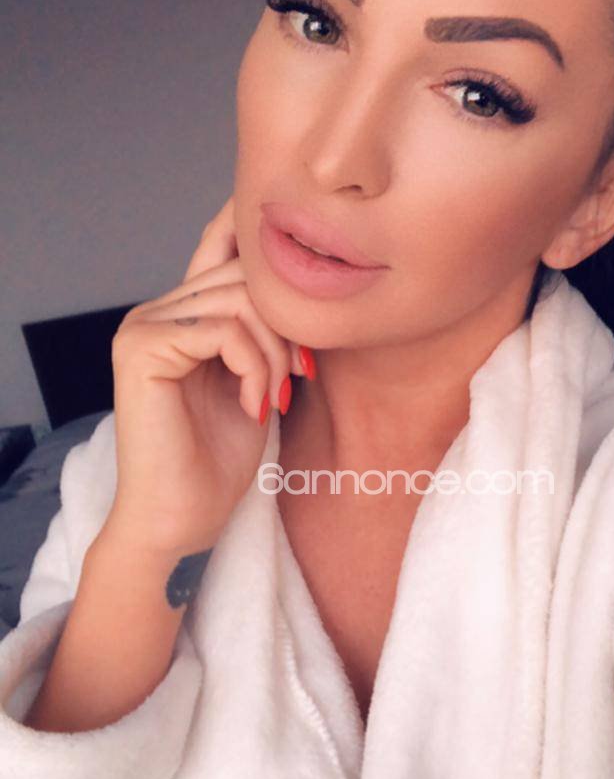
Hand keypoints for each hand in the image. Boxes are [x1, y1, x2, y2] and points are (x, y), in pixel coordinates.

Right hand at [105, 194, 311, 556]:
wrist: (180, 521)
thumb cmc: (216, 463)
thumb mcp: (255, 382)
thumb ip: (263, 333)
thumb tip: (306, 288)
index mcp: (177, 316)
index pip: (231, 257)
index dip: (280, 286)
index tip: (305, 350)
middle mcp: (154, 312)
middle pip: (243, 275)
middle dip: (286, 326)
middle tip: (299, 376)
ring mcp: (142, 327)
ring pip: (239, 300)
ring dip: (274, 353)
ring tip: (274, 398)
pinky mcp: (141, 349)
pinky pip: (223, 330)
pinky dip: (254, 367)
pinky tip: (254, 408)